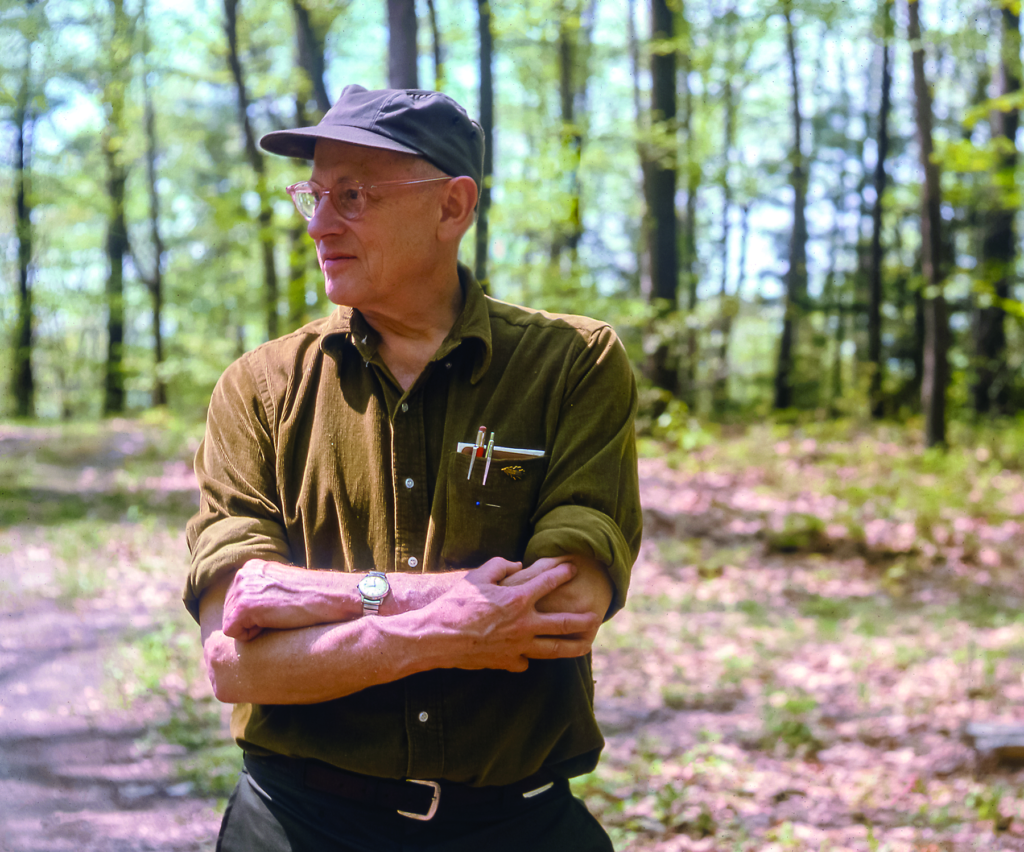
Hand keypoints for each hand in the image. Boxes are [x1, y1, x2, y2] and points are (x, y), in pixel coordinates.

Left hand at [222, 560, 351, 640]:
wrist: (329, 596)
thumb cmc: (311, 595)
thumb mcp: (281, 585)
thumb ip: (262, 588)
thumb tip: (249, 608)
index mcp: (251, 567)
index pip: (235, 598)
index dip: (252, 612)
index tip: (273, 611)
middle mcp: (243, 574)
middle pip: (228, 610)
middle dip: (248, 620)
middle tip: (277, 616)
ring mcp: (242, 589)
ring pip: (230, 622)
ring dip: (250, 627)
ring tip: (276, 618)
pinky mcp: (244, 607)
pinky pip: (233, 632)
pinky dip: (250, 635)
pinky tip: (272, 624)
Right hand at [423, 557, 600, 672]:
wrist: (436, 637)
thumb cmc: (455, 604)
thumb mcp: (478, 576)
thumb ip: (500, 565)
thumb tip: (516, 564)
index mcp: (518, 600)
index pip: (549, 582)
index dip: (563, 572)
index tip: (573, 567)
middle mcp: (524, 625)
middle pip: (564, 623)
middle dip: (583, 619)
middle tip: (596, 616)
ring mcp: (517, 647)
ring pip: (553, 649)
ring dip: (573, 647)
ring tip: (587, 646)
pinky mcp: (506, 662)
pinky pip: (525, 661)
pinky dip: (530, 658)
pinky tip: (532, 656)